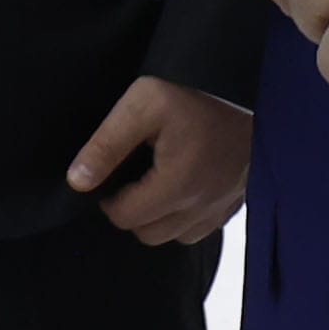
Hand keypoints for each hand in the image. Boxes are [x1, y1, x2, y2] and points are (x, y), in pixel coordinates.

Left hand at [67, 75, 250, 243]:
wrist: (251, 93)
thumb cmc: (192, 98)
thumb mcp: (142, 104)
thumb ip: (106, 143)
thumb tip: (78, 181)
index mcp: (177, 183)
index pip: (124, 218)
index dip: (109, 198)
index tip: (113, 173)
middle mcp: (202, 205)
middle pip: (146, 233)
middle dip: (131, 210)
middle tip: (132, 176)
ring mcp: (220, 208)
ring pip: (172, 236)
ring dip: (156, 217)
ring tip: (154, 181)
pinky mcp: (233, 205)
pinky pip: (197, 230)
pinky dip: (181, 218)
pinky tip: (178, 188)